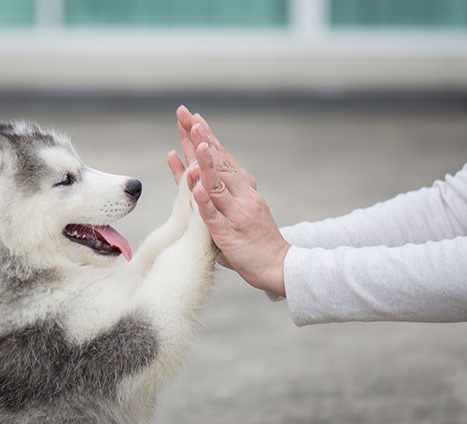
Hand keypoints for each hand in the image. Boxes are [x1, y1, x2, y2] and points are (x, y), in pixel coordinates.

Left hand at [169, 106, 290, 296]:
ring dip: (205, 162)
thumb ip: (217, 192)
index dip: (206, 137)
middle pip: (217, 162)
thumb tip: (196, 173)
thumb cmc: (254, 238)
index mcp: (243, 187)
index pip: (221, 157)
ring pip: (217, 184)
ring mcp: (235, 213)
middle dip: (200, 138)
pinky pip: (213, 216)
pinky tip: (195, 187)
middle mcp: (241, 195)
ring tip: (195, 141)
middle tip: (187, 116)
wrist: (279, 265)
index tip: (192, 117)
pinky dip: (204, 201)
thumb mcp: (238, 209)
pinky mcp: (228, 233)